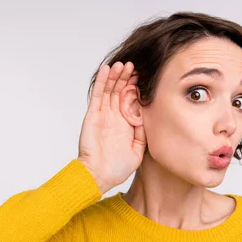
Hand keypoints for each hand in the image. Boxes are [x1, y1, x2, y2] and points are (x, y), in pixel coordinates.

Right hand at [77, 61, 146, 193]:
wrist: (99, 177)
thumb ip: (143, 135)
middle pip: (121, 92)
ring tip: (124, 64)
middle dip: (128, 78)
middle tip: (135, 65)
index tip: (146, 77)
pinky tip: (107, 69)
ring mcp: (103, 115)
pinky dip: (103, 81)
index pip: (131, 101)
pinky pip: (98, 95)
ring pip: (110, 90)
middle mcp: (114, 118)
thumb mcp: (137, 151)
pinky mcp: (93, 115)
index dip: (137, 88)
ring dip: (117, 76)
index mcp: (125, 125)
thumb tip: (148, 119)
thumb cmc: (117, 169)